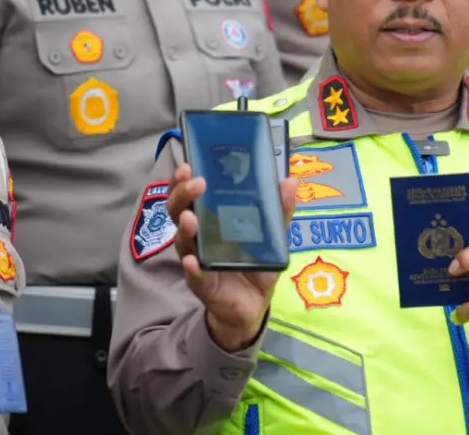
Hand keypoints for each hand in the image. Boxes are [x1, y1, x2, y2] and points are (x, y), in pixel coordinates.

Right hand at [167, 163, 297, 351]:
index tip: (189, 164)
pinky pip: (194, 275)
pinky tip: (192, 261)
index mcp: (211, 219)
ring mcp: (198, 259)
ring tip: (191, 219)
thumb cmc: (256, 263)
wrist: (254, 304)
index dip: (184, 180)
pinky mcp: (203, 283)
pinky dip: (192, 268)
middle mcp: (199, 236)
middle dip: (182, 196)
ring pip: (182, 241)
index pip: (190, 195)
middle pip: (178, 212)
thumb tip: (290, 181)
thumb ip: (279, 211)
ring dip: (185, 229)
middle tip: (196, 184)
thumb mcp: (272, 236)